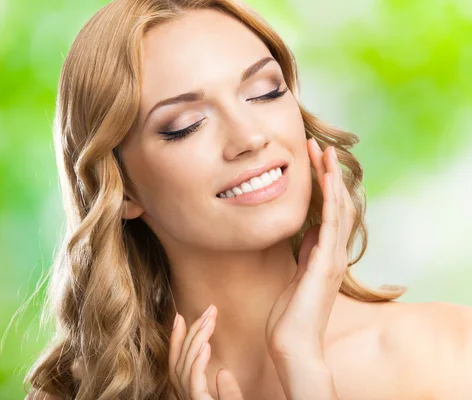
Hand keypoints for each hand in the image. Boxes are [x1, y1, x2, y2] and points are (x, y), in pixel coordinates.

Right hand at [168, 305, 243, 399]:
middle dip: (192, 331)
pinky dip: (198, 362)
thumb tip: (222, 372)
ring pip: (186, 366)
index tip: (179, 317)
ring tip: (209, 321)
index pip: (178, 363)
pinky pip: (194, 381)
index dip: (176, 338)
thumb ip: (228, 392)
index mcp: (189, 394)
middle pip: (181, 359)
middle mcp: (184, 396)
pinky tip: (205, 345)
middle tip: (208, 310)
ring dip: (197, 340)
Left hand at [264, 139, 354, 395]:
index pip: (327, 211)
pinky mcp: (325, 265)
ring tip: (323, 152)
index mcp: (324, 254)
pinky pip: (331, 226)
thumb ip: (305, 254)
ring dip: (331, 179)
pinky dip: (331, 200)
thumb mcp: (295, 275)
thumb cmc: (289, 314)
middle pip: (336, 204)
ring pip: (337, 209)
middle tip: (317, 146)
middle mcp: (333, 253)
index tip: (311, 160)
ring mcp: (332, 258)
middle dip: (327, 173)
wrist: (291, 343)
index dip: (321, 184)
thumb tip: (307, 235)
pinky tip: (327, 180)